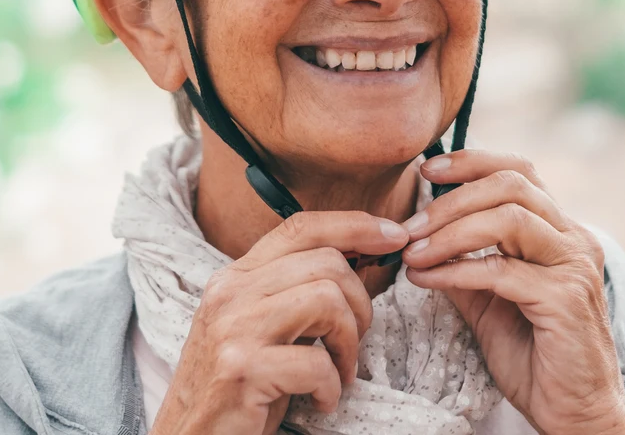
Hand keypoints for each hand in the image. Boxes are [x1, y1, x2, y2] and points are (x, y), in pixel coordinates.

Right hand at [150, 212, 409, 434]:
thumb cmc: (240, 384)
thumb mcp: (263, 325)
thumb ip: (296, 289)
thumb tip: (362, 254)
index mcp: (236, 276)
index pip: (302, 226)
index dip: (355, 225)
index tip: (394, 236)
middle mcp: (230, 293)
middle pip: (327, 263)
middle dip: (360, 303)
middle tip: (353, 342)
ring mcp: (233, 329)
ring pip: (327, 300)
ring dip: (349, 342)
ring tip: (339, 371)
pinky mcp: (242, 370)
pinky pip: (317, 361)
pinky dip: (331, 386)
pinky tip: (322, 400)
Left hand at [402, 150, 624, 434]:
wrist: (577, 415)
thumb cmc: (538, 362)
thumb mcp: (490, 306)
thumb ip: (466, 269)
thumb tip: (421, 241)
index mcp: (561, 233)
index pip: (520, 172)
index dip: (473, 162)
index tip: (428, 171)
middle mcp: (574, 240)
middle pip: (512, 185)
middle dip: (452, 198)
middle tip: (410, 225)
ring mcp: (573, 267)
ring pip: (508, 218)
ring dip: (451, 231)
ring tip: (414, 252)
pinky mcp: (565, 299)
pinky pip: (501, 270)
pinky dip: (456, 269)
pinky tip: (427, 280)